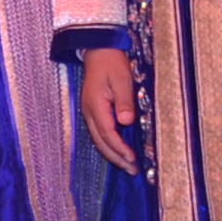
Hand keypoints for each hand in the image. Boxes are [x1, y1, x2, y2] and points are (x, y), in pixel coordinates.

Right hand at [78, 47, 139, 176]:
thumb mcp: (122, 79)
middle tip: (132, 170)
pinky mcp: (93, 111)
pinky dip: (109, 144)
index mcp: (95, 105)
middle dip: (115, 158)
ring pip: (98, 139)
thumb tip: (126, 122)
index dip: (119, 148)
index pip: (107, 133)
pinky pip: (99, 133)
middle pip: (100, 141)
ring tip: (127, 165)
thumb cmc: (112, 63)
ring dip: (112, 154)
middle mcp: (89, 112)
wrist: (98, 50)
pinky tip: (119, 150)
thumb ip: (124, 101)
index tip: (132, 159)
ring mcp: (89, 112)